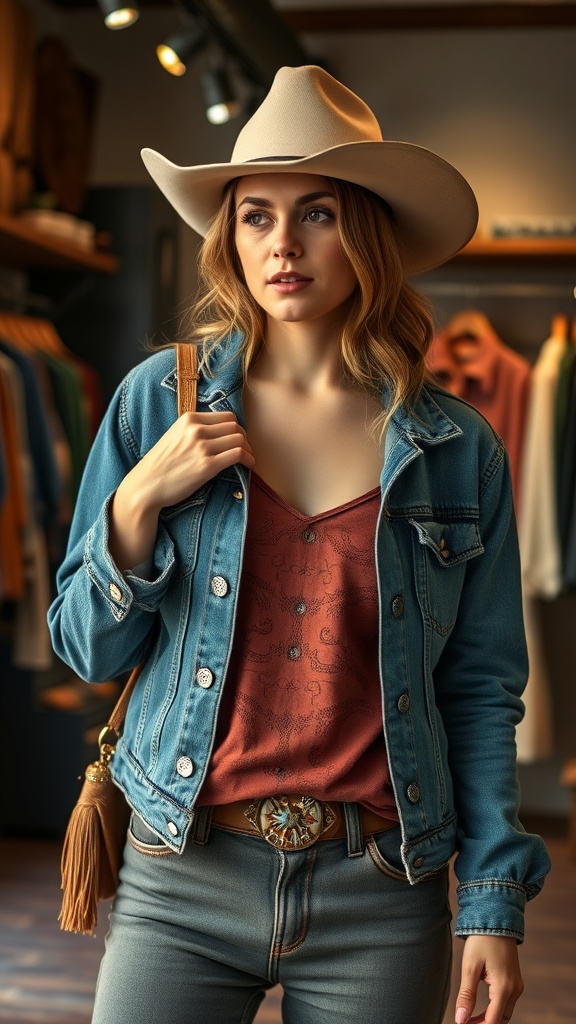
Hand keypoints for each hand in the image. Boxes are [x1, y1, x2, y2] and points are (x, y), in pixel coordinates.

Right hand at [109, 411, 254, 569]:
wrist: (145, 486)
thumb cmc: (160, 465)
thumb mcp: (174, 437)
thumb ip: (193, 430)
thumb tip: (218, 433)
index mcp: (188, 419)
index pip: (226, 416)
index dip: (236, 428)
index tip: (237, 439)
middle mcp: (196, 429)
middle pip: (235, 426)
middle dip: (244, 438)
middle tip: (245, 451)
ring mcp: (202, 447)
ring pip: (239, 439)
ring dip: (248, 450)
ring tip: (247, 460)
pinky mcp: (207, 466)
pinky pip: (238, 455)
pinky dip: (248, 460)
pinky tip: (248, 467)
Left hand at [454, 935, 523, 1023]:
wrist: (496, 919)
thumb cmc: (481, 940)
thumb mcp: (470, 967)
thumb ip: (466, 995)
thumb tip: (461, 1019)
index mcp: (504, 987)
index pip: (492, 1021)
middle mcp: (515, 989)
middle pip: (500, 1020)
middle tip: (464, 1022)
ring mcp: (517, 985)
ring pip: (504, 1013)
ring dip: (488, 1019)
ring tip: (469, 1018)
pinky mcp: (515, 981)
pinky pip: (506, 1003)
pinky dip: (494, 1009)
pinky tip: (480, 1009)